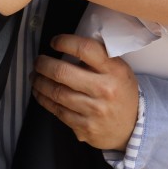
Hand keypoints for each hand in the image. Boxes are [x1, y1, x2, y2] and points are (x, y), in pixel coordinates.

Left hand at [31, 34, 138, 151]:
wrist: (132, 127)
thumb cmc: (121, 92)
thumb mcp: (119, 69)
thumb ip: (98, 58)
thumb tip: (68, 47)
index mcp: (114, 70)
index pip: (85, 49)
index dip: (65, 42)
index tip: (55, 41)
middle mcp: (105, 90)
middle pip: (63, 72)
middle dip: (44, 64)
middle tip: (38, 61)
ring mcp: (94, 110)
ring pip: (57, 93)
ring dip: (39, 82)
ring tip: (34, 75)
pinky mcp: (84, 127)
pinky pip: (57, 111)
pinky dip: (44, 99)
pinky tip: (39, 92)